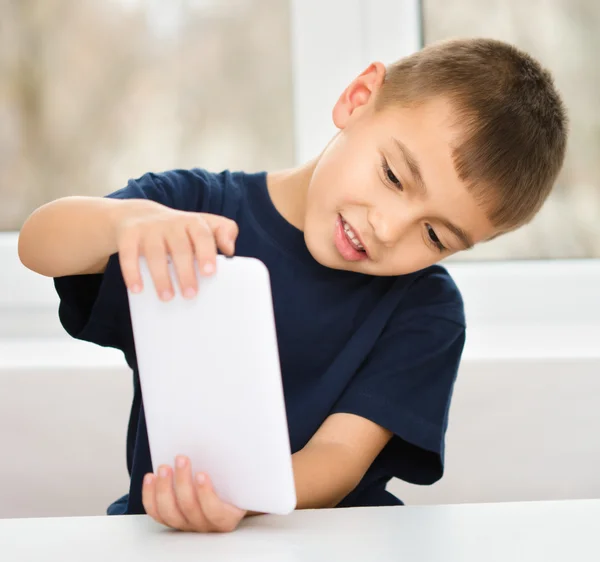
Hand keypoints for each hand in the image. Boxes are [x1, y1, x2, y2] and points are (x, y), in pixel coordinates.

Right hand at [115, 203, 237, 300]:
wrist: (137, 215)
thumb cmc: (178, 229)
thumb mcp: (201, 224)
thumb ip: (222, 231)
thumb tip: (230, 250)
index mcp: (192, 222)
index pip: (202, 234)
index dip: (206, 252)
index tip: (209, 272)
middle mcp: (171, 223)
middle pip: (180, 247)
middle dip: (185, 272)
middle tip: (190, 294)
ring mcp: (149, 228)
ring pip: (155, 253)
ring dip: (161, 277)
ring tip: (167, 297)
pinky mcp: (128, 235)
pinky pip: (128, 255)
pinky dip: (132, 272)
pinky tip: (138, 289)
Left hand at [142, 456, 246, 532]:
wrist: (227, 495)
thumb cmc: (233, 484)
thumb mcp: (237, 481)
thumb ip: (231, 472)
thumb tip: (228, 446)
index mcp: (226, 517)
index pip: (215, 511)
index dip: (206, 494)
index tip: (201, 474)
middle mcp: (205, 525)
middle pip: (189, 508)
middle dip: (182, 482)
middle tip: (181, 459)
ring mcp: (187, 524)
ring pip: (170, 512)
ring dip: (164, 488)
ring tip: (164, 467)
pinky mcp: (172, 520)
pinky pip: (157, 512)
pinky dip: (150, 495)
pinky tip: (151, 477)